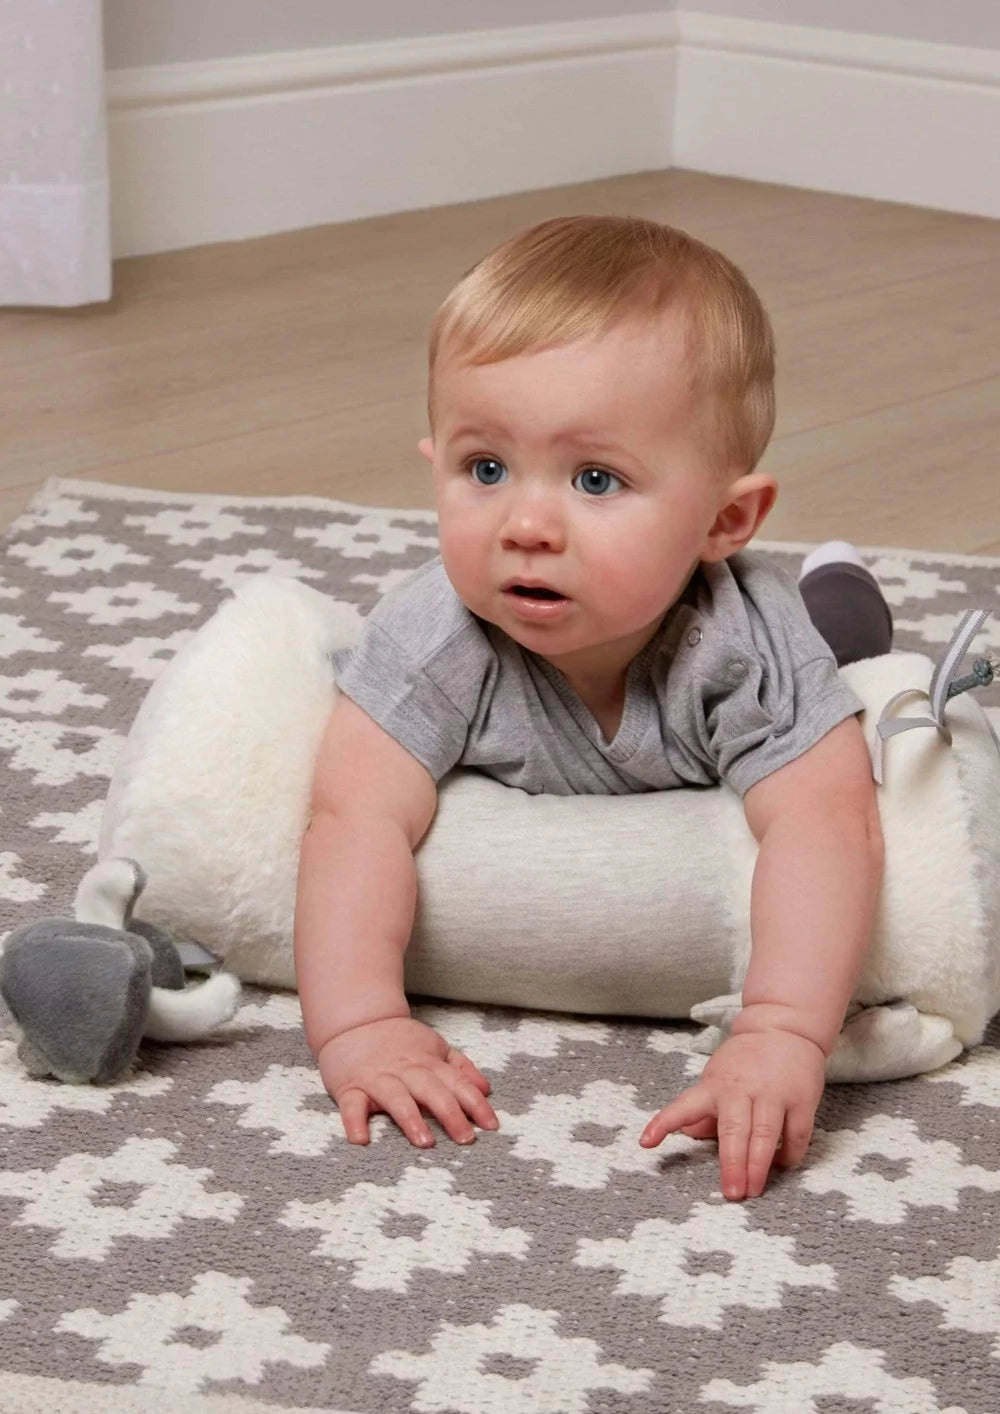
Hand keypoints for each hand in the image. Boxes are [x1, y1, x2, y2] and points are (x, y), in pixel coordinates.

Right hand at [317, 1015, 498, 1146]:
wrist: (354, 1021)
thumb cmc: (399, 1041)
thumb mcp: (435, 1047)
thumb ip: (461, 1068)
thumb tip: (487, 1089)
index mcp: (428, 1062)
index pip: (457, 1082)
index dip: (475, 1103)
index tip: (491, 1126)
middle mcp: (406, 1070)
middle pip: (431, 1091)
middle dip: (450, 1114)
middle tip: (466, 1139)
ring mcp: (377, 1079)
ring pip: (396, 1098)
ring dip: (410, 1118)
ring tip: (425, 1142)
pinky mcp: (349, 1087)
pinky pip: (351, 1105)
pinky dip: (354, 1122)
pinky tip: (361, 1140)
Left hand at [639, 1029, 825, 1199]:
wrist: (785, 1028)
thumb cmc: (746, 1060)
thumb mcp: (718, 1078)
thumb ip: (705, 1110)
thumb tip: (689, 1135)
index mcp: (715, 1085)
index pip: (684, 1106)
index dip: (664, 1123)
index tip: (645, 1143)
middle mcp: (742, 1089)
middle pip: (734, 1130)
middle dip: (732, 1163)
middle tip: (731, 1193)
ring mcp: (774, 1094)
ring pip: (766, 1134)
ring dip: (759, 1165)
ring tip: (754, 1190)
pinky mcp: (802, 1099)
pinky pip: (796, 1135)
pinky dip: (789, 1155)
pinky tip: (781, 1166)